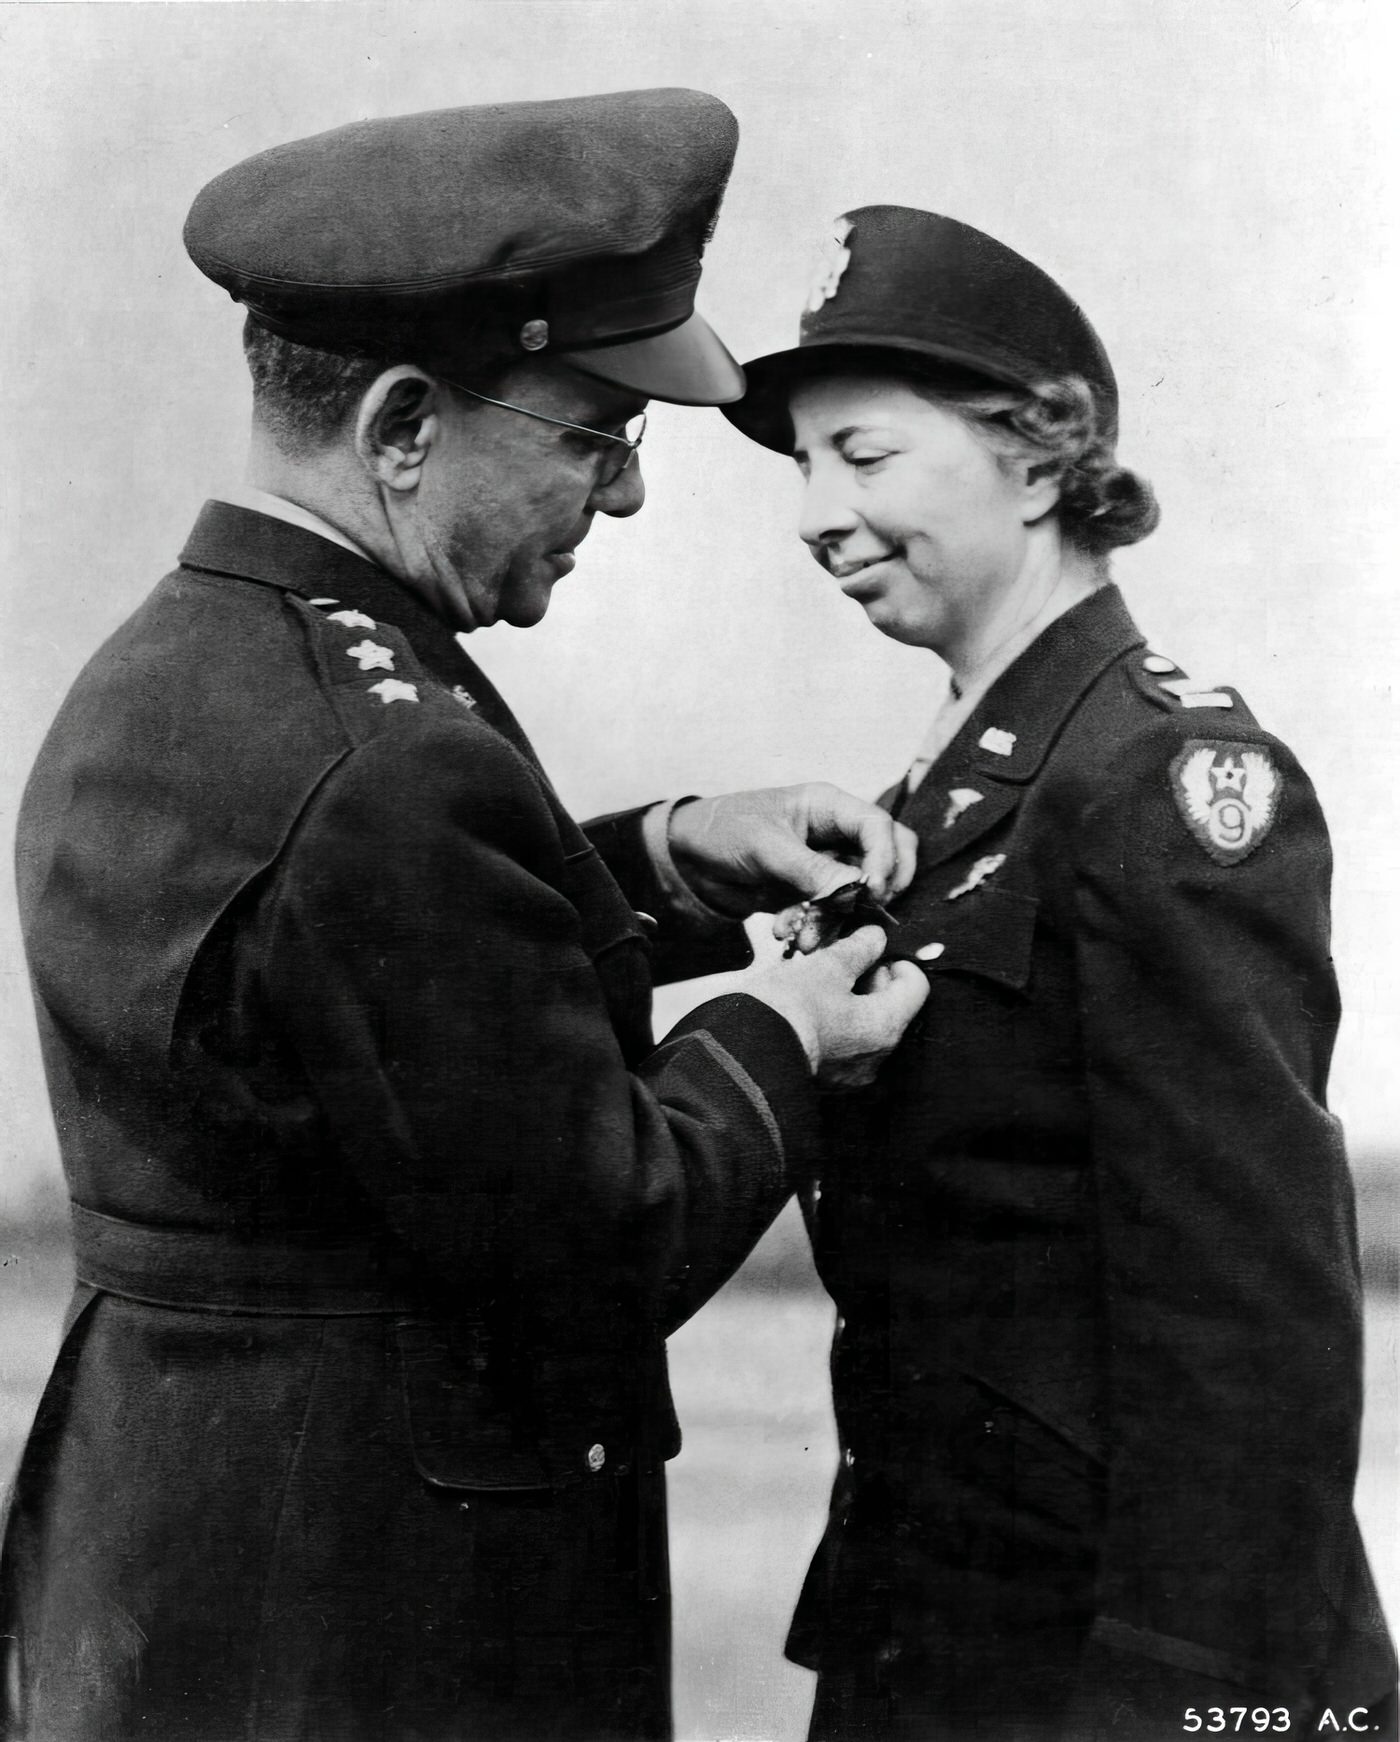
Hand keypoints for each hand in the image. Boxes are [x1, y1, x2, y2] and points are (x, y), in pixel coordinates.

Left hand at [667, 784, 916, 917]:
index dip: (885, 858)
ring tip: (807, 938)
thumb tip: (857, 891)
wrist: (688, 858)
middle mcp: (835, 834)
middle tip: (863, 913)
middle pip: (888, 857)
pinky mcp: (812, 892)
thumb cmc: (723, 829)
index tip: (873, 890)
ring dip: (839, 919)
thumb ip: (812, 870)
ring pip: (859, 894)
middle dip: (879, 890)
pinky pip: (832, 913)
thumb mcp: (767, 847)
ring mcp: (826, 865)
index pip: (878, 826)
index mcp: (828, 806)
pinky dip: (816, 927)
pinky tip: (788, 934)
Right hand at [741, 924, 928, 1087]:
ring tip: (818, 984)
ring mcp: (850, 1075)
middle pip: (891, 1008)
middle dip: (869, 980)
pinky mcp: (825, 1082)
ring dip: (849, 1001)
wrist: (742, 1053)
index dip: (898, 960)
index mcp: (885, 1027)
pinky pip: (841, 1046)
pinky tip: (807, 1008)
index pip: (916, 987)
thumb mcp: (826, 967)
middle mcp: (875, 1058)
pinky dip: (832, 1024)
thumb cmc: (788, 1009)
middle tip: (839, 962)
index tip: (873, 951)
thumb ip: (858, 949)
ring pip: (864, 1027)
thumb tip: (875, 937)